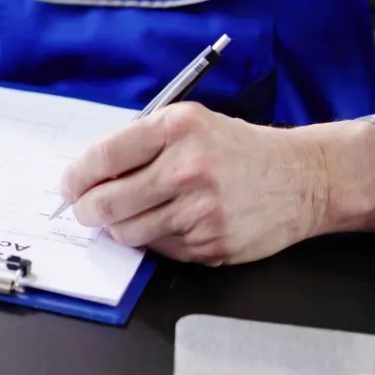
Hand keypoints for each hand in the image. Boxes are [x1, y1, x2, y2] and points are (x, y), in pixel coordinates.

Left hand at [58, 103, 374, 265]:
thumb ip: (140, 144)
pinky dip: (156, 239)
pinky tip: (174, 223)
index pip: (102, 157)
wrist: (304, 178)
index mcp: (176, 129)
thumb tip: (87, 175)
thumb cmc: (240, 150)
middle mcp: (187, 168)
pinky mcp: (210, 244)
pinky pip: (158, 249)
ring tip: (133, 214)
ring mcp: (199, 210)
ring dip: (120, 227)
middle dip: (87, 209)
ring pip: (127, 232)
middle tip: (87, 209)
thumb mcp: (192, 125)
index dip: (75, 177)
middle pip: (105, 202)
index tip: (70, 185)